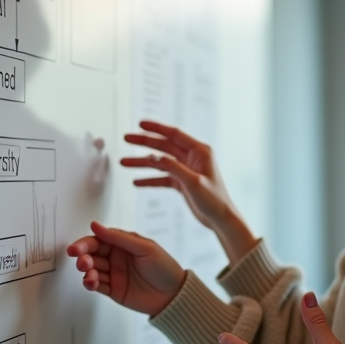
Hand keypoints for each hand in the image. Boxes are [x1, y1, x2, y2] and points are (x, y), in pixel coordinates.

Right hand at [67, 221, 185, 316]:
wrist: (174, 295)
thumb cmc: (164, 268)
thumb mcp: (144, 248)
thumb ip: (119, 238)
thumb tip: (95, 225)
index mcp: (123, 244)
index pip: (99, 240)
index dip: (86, 243)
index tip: (77, 248)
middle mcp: (116, 258)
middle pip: (92, 254)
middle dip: (83, 257)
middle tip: (82, 261)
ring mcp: (114, 274)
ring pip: (92, 270)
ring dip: (87, 271)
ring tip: (90, 273)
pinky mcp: (113, 290)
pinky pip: (96, 285)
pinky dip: (90, 283)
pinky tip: (91, 282)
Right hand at [121, 120, 256, 263]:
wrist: (221, 219)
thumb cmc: (215, 200)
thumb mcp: (193, 182)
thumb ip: (173, 167)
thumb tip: (152, 156)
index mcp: (200, 151)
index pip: (174, 134)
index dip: (156, 128)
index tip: (140, 124)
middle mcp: (192, 158)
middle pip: (163, 146)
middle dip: (144, 142)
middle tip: (126, 138)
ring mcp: (186, 170)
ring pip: (160, 162)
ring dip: (142, 163)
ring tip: (124, 162)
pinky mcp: (182, 182)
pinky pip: (162, 178)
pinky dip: (149, 179)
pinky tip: (136, 182)